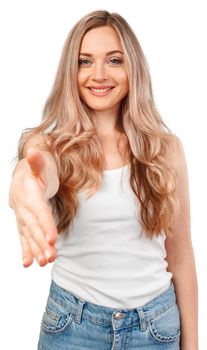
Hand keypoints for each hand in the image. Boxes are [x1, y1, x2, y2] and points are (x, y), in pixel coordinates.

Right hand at [9, 148, 57, 266]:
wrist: (22, 176)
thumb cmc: (36, 169)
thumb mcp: (39, 163)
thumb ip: (37, 161)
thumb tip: (34, 151)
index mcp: (29, 194)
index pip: (38, 211)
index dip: (45, 224)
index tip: (52, 238)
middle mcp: (23, 207)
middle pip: (33, 227)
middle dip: (41, 243)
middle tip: (51, 257)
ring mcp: (22, 217)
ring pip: (28, 235)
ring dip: (36, 250)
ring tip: (45, 263)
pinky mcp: (24, 223)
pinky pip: (23, 237)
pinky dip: (26, 250)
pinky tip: (28, 264)